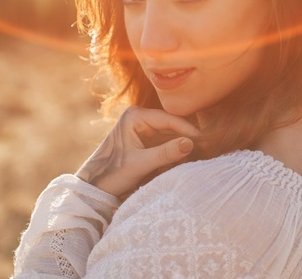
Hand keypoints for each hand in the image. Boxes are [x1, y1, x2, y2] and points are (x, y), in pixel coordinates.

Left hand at [75, 106, 200, 197]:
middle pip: (172, 125)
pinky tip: (185, 159)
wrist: (94, 186)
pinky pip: (166, 142)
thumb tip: (190, 143)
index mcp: (135, 116)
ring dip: (182, 145)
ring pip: (171, 134)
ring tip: (199, 154)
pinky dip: (174, 151)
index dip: (187, 129)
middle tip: (206, 148)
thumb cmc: (112, 173)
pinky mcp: (146, 139)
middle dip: (186, 137)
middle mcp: (140, 117)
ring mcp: (143, 128)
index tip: (203, 140)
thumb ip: (165, 153)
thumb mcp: (140, 164)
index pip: (168, 119)